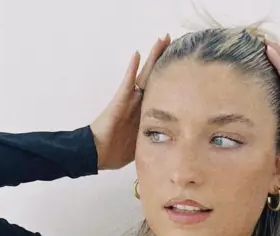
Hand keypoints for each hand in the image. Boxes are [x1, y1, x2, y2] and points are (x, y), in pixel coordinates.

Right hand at [90, 34, 170, 169]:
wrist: (98, 153)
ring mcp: (128, 99)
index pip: (160, 88)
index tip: (181, 63)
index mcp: (144, 110)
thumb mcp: (143, 143)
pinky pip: (128, 82)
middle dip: (162, 58)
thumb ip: (155, 138)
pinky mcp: (119, 100)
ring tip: (160, 40)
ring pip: (143, 74)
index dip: (170, 75)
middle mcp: (137, 100)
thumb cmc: (116, 151)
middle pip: (153, 75)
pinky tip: (137, 54)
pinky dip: (132, 68)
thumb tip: (173, 144)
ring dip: (152, 57)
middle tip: (171, 40)